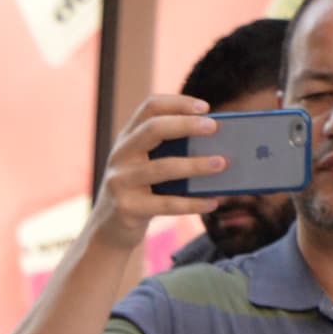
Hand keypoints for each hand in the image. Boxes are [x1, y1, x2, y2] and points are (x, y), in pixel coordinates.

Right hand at [92, 92, 224, 249]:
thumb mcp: (148, 165)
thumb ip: (172, 150)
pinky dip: (193, 203)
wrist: (110, 230)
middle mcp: (120, 155)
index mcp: (128, 138)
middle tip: (214, 127)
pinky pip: (166, 204)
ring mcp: (120, 182)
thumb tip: (219, 144)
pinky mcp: (126, 208)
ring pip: (163, 167)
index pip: (150, 107)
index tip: (205, 108)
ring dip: (196, 164)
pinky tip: (213, 202)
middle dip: (186, 125)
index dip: (178, 103)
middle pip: (153, 129)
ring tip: (222, 163)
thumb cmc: (141, 191)